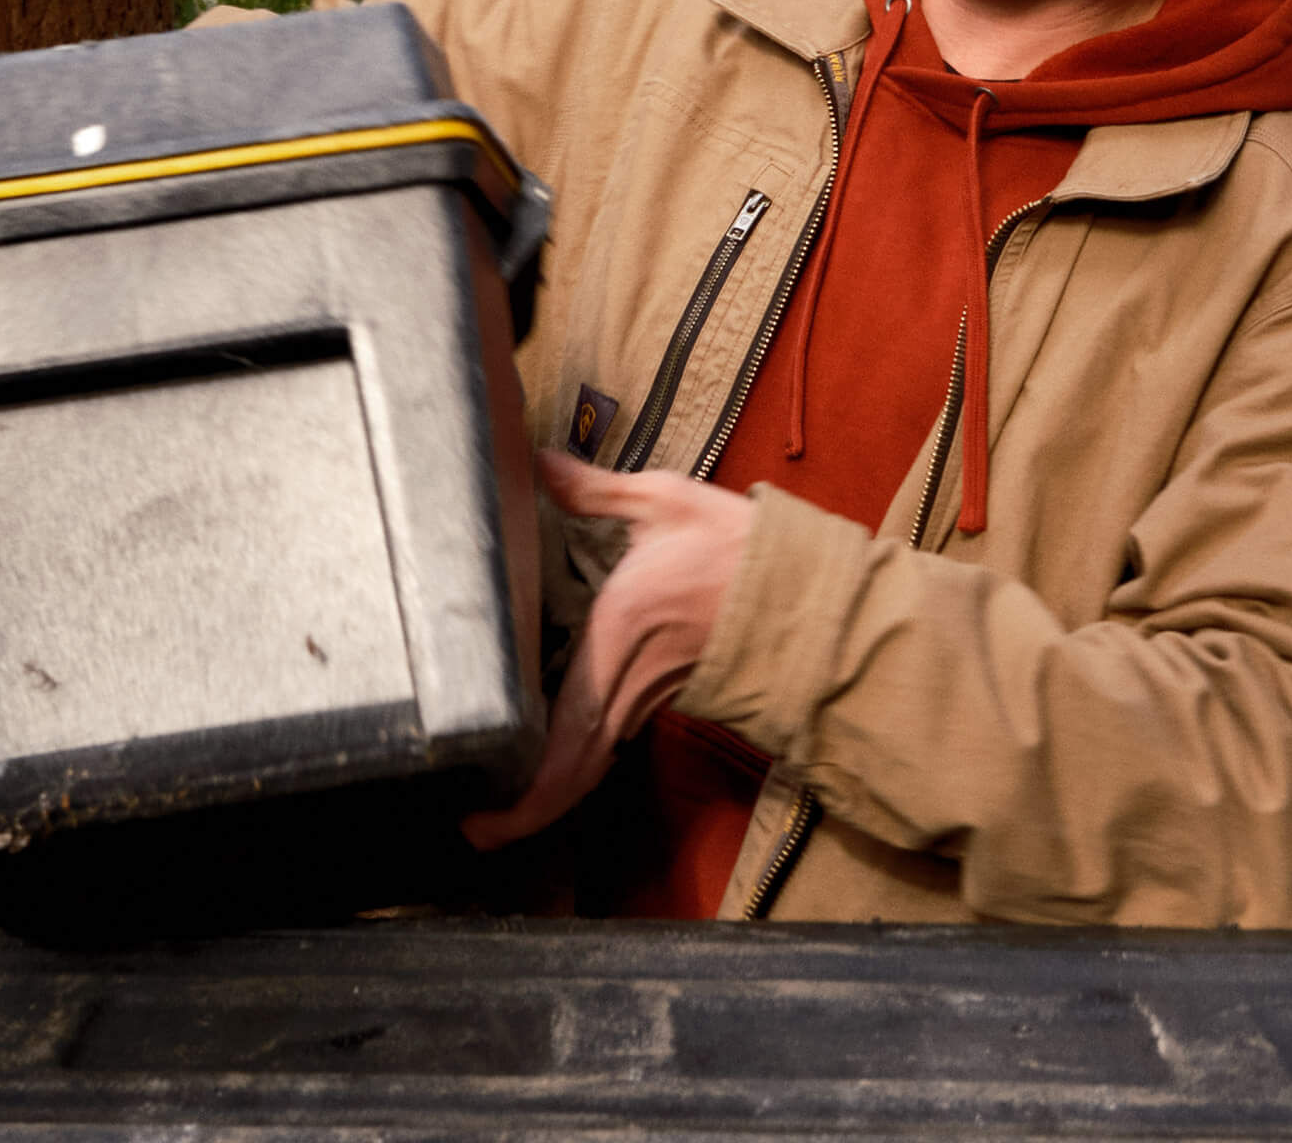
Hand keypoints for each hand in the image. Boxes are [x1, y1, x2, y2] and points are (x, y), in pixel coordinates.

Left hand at [463, 448, 753, 850]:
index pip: (564, 735)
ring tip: (501, 796)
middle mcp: (632, 680)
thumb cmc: (740, 547)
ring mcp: (655, 696)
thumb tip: (538, 461)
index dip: (524, 796)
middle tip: (475, 830)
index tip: (477, 819)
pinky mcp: (670, 693)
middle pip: (574, 772)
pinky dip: (581, 757)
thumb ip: (594, 489)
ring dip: (551, 784)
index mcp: (619, 634)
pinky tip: (556, 747)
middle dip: (525, 813)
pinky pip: (615, 737)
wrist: (816, 590)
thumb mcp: (666, 502)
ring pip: (595, 758)